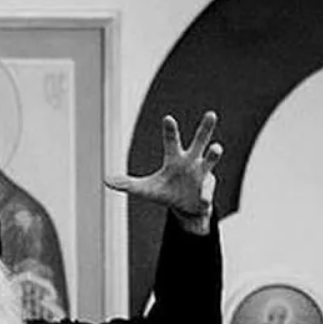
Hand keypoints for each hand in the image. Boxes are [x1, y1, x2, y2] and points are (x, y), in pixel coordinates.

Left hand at [106, 111, 223, 232]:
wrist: (185, 209)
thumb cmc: (166, 192)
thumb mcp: (145, 189)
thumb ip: (127, 184)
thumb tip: (105, 180)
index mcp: (175, 158)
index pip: (171, 141)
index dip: (170, 130)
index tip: (168, 118)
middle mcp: (191, 161)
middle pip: (200, 141)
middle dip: (205, 128)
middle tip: (211, 114)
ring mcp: (203, 174)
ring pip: (211, 160)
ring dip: (213, 154)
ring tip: (217, 148)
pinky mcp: (208, 190)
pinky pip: (207, 192)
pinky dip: (204, 197)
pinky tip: (203, 201)